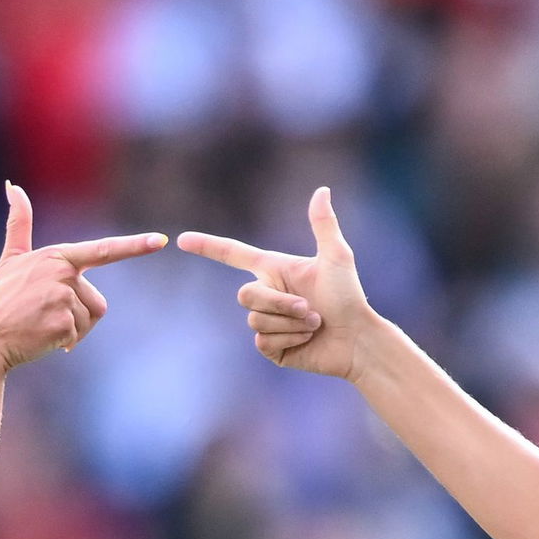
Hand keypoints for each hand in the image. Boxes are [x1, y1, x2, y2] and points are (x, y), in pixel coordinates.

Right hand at [0, 183, 167, 372]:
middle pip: (97, 302)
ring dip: (72, 331)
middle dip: (78, 317)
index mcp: (56, 256)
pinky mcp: (63, 323)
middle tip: (43, 317)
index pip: (103, 250)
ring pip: (89, 320)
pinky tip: (41, 339)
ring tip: (41, 327)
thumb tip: (13, 186)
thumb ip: (19, 224)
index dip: (134, 246)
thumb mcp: (10, 259)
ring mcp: (63, 298)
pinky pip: (78, 336)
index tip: (161, 241)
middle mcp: (63, 273)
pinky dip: (64, 343)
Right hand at [177, 187, 371, 380]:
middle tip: (311, 309)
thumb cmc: (350, 297)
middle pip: (246, 295)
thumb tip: (322, 190)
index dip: (208, 246)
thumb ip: (323, 225)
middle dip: (279, 303)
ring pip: (254, 320)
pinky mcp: (271, 348)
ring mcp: (267, 322)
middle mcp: (267, 294)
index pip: (233, 255)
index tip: (181, 240)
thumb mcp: (337, 257)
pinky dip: (289, 338)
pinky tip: (307, 339)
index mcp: (275, 269)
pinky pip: (263, 341)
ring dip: (290, 322)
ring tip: (315, 324)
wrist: (357, 340)